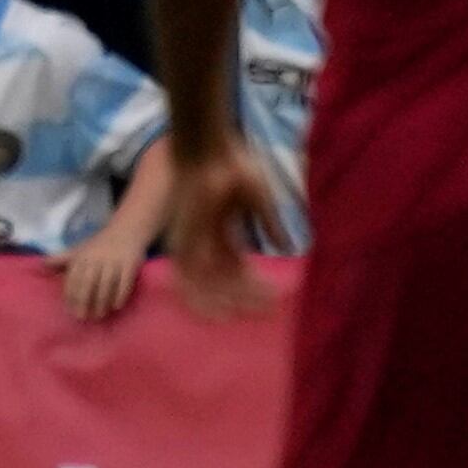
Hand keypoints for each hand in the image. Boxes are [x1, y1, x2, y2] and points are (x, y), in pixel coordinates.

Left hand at [59, 223, 145, 321]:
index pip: (74, 279)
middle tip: (82, 317)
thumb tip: (39, 266)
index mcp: (82, 257)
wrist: (127, 229)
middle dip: (84, 301)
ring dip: (102, 302)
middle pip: (88, 283)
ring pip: (107, 284)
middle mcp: (97, 258)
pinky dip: (120, 295)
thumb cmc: (99, 245)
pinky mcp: (131, 264)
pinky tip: (116, 306)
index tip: (70, 311)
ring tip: (99, 315)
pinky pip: (125, 283)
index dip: (71, 296)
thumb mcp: (78, 250)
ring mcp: (115, 261)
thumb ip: (60, 260)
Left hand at [160, 143, 284, 319]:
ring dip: (222, 301)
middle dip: (243, 297)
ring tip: (239, 316)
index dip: (257, 284)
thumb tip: (287, 247)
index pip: (240, 267)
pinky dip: (199, 296)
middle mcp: (206, 242)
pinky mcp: (180, 242)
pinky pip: (186, 277)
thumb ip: (271, 224)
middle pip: (223, 279)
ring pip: (205, 284)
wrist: (207, 151)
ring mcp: (192, 243)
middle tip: (262, 312)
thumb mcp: (260, 200)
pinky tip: (216, 309)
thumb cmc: (234, 167)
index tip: (275, 297)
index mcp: (225, 232)